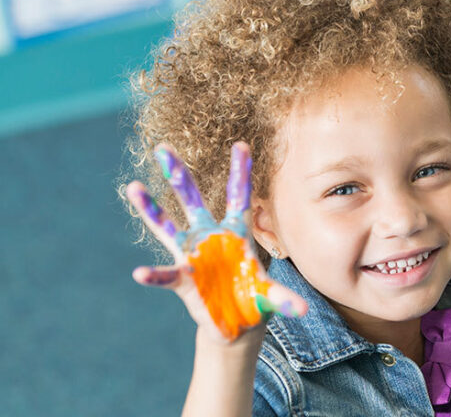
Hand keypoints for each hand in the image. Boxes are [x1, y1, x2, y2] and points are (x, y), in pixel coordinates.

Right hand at [128, 142, 306, 340]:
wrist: (237, 321)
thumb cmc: (254, 297)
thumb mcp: (270, 296)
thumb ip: (283, 299)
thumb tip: (302, 310)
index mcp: (237, 233)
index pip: (239, 197)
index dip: (240, 172)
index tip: (241, 143)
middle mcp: (210, 237)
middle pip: (192, 200)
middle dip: (179, 174)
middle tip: (163, 147)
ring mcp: (193, 256)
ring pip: (168, 226)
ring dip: (151, 208)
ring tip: (133, 187)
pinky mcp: (183, 280)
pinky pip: (166, 275)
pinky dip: (154, 275)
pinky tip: (141, 273)